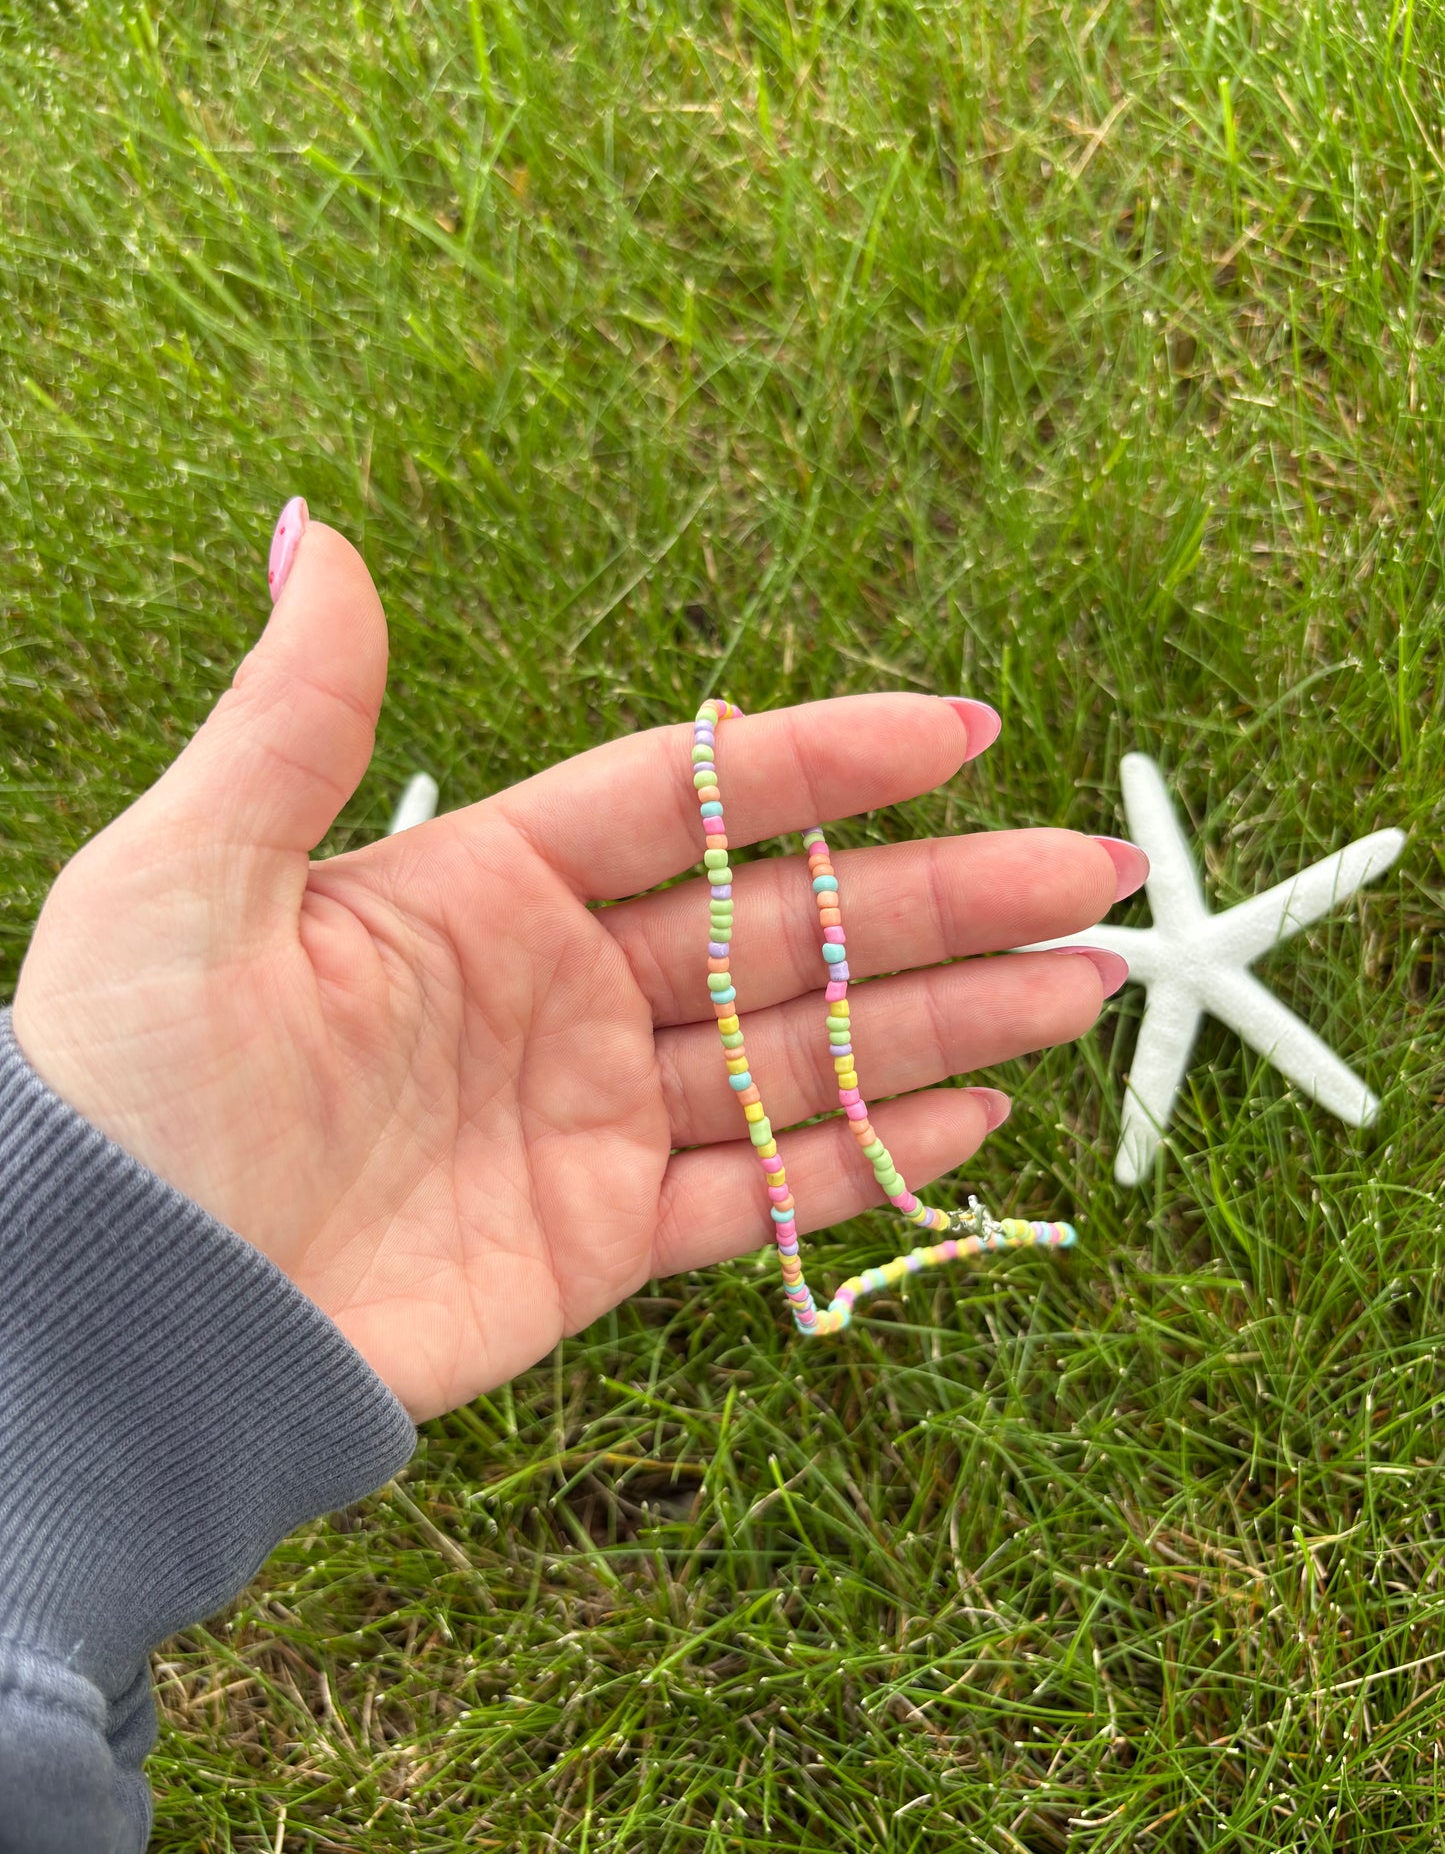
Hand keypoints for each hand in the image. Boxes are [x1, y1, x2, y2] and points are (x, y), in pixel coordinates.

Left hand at [12, 512, 1138, 1419]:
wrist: (109, 1318)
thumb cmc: (122, 1086)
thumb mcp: (187, 875)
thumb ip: (295, 720)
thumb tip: (320, 535)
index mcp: (481, 887)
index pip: (692, 799)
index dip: (827, 761)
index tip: (961, 729)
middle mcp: (554, 992)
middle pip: (782, 927)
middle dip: (941, 900)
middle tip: (1092, 874)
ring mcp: (585, 1118)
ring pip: (796, 1056)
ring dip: (942, 1022)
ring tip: (1081, 983)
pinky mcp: (593, 1241)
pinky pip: (754, 1194)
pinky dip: (864, 1163)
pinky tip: (973, 1117)